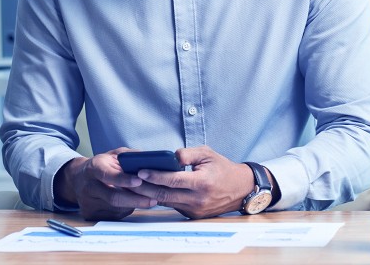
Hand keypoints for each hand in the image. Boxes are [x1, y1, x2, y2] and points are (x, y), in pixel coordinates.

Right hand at [54, 148, 157, 220]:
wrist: (77, 179)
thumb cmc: (102, 166)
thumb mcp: (113, 155)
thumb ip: (130, 156)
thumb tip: (150, 159)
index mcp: (94, 168)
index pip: (108, 175)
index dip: (123, 179)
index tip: (139, 181)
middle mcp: (88, 186)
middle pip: (113, 197)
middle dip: (136, 199)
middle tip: (153, 199)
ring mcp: (88, 202)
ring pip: (116, 208)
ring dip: (134, 205)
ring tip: (148, 200)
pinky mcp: (90, 214)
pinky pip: (114, 215)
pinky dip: (126, 210)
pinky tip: (133, 204)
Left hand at [127, 145, 254, 218]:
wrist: (240, 189)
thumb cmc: (221, 168)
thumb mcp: (207, 154)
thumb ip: (187, 154)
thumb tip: (170, 157)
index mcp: (202, 182)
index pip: (173, 180)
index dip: (155, 175)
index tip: (140, 171)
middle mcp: (198, 199)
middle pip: (165, 194)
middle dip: (145, 187)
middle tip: (130, 179)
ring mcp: (195, 209)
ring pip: (167, 202)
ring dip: (150, 193)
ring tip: (135, 184)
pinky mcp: (193, 215)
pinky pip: (174, 206)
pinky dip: (162, 198)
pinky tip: (150, 190)